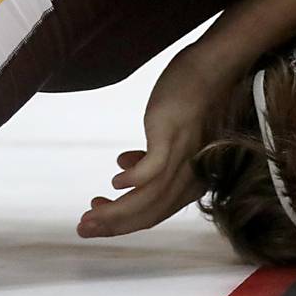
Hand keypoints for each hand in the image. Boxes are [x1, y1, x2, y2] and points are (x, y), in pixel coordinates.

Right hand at [75, 43, 217, 237]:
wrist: (211, 67)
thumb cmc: (190, 100)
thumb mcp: (170, 137)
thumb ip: (152, 157)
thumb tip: (122, 166)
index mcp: (193, 178)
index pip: (156, 212)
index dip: (125, 222)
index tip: (98, 220)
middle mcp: (191, 174)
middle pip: (151, 212)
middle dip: (113, 225)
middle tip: (83, 227)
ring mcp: (182, 155)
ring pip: (149, 197)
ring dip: (116, 211)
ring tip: (90, 213)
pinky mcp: (172, 135)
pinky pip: (154, 167)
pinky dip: (133, 180)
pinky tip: (115, 182)